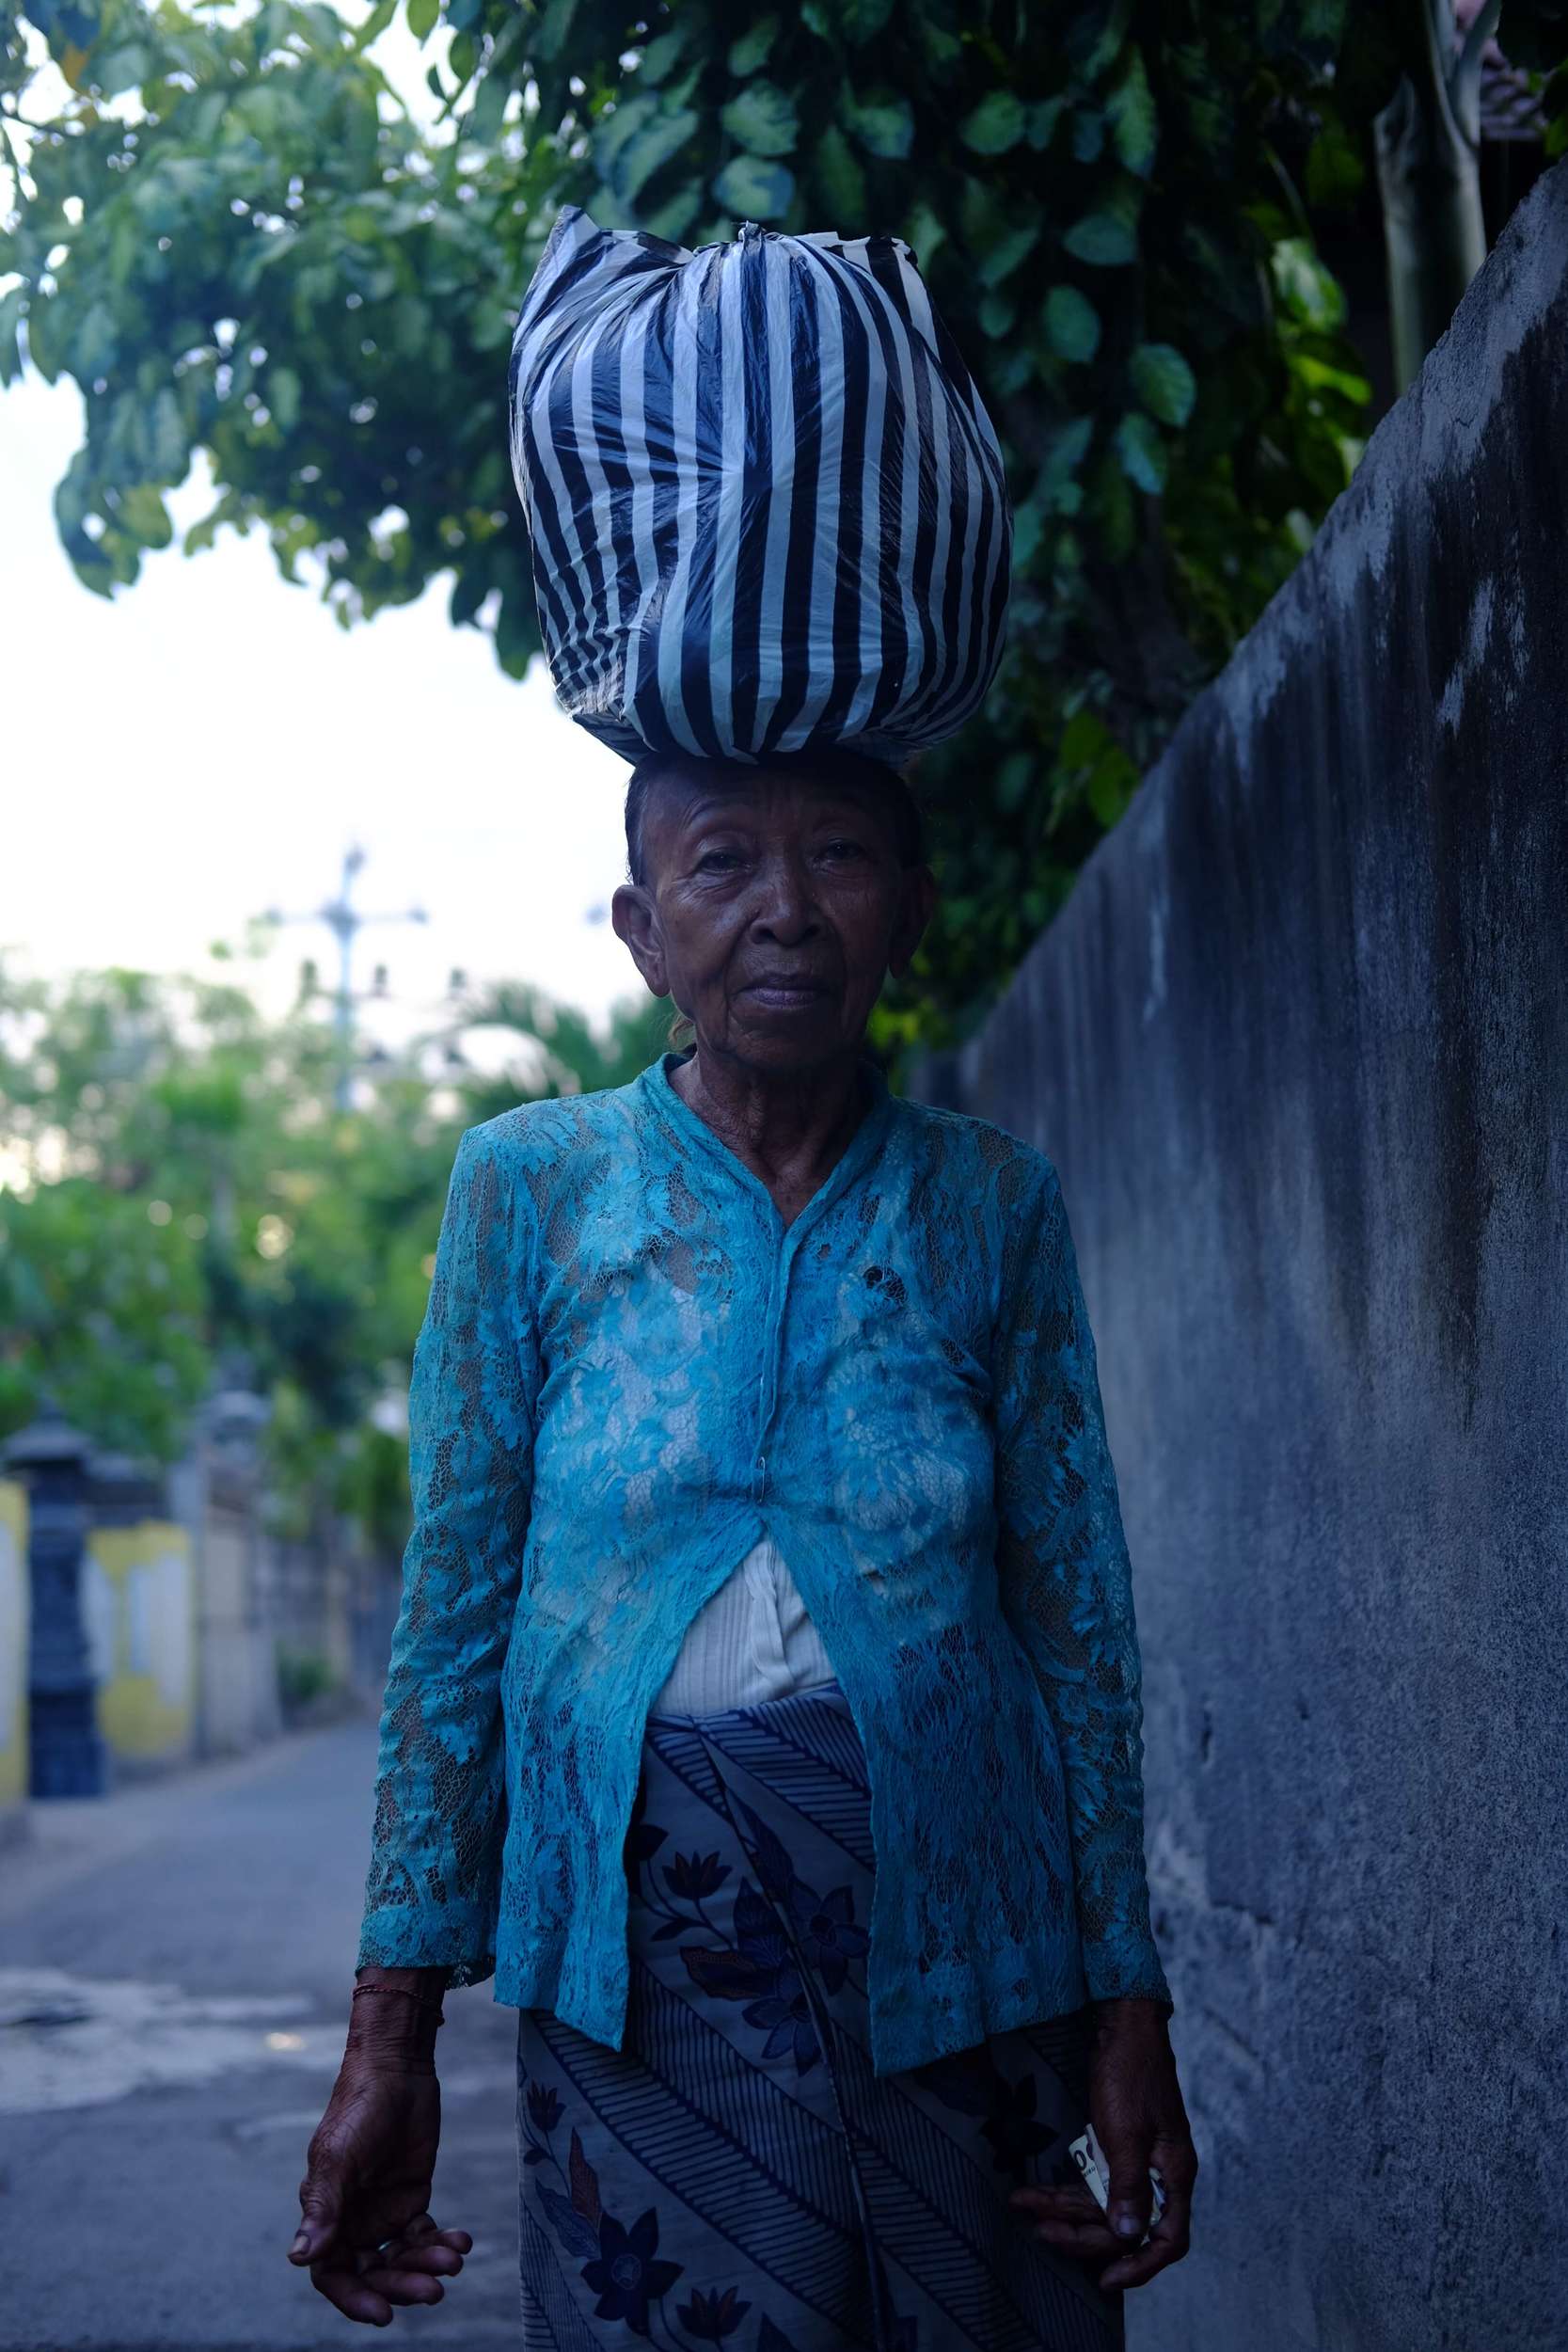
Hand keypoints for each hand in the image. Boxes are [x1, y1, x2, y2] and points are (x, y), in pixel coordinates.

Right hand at [289, 1980, 470, 2326]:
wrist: (397, 2069)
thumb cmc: (357, 2109)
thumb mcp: (338, 2158)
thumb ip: (323, 2209)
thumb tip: (298, 2258)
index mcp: (325, 2217)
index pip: (334, 2276)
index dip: (355, 2300)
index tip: (385, 2315)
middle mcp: (352, 2222)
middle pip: (375, 2273)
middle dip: (403, 2284)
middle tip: (435, 2290)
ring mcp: (383, 2212)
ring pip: (403, 2258)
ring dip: (427, 2264)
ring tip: (454, 2259)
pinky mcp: (412, 2199)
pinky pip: (426, 2235)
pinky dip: (443, 2243)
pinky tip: (462, 2241)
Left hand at [1010, 1997, 1196, 2292]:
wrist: (1123, 2024)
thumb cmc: (1130, 2073)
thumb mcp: (1126, 2131)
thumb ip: (1128, 2186)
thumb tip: (1127, 2236)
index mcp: (1174, 2175)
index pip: (1168, 2240)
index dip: (1140, 2266)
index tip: (1106, 2281)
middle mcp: (1159, 2174)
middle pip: (1125, 2225)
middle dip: (1082, 2234)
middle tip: (1042, 2233)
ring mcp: (1138, 2161)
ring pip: (1102, 2204)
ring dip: (1064, 2210)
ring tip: (1026, 2208)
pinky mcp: (1117, 2148)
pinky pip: (1092, 2181)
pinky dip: (1064, 2188)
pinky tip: (1033, 2192)